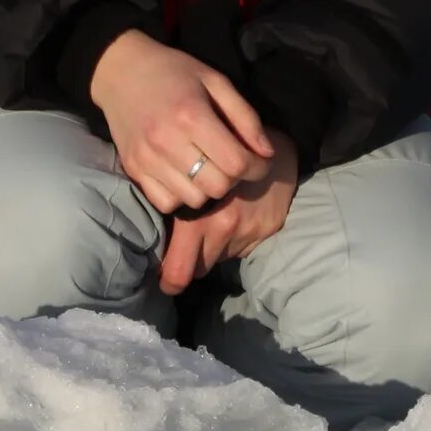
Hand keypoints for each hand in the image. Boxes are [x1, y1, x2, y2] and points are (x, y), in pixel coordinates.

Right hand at [88, 28, 272, 213]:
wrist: (121, 71)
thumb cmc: (174, 72)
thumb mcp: (216, 82)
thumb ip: (245, 117)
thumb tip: (267, 153)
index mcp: (192, 116)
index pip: (236, 163)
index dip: (258, 168)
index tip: (260, 161)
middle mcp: (167, 142)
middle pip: (217, 186)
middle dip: (235, 179)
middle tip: (233, 162)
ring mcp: (146, 160)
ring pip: (194, 199)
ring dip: (209, 189)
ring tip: (208, 167)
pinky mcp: (132, 170)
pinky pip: (166, 203)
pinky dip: (181, 196)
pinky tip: (184, 175)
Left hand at [159, 135, 300, 294]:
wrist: (274, 149)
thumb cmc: (220, 159)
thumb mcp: (191, 182)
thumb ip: (175, 209)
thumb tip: (156, 236)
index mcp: (199, 220)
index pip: (178, 270)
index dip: (169, 281)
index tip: (165, 281)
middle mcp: (224, 230)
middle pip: (198, 271)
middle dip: (190, 265)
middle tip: (185, 253)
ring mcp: (248, 234)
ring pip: (219, 259)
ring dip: (214, 248)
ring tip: (216, 223)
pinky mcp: (266, 232)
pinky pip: (242, 248)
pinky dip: (235, 239)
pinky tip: (238, 217)